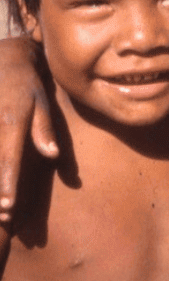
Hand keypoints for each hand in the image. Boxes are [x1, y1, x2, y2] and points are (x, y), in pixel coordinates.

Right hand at [0, 37, 57, 221]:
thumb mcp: (41, 102)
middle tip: (4, 217)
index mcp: (11, 123)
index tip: (8, 206)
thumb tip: (52, 154)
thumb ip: (44, 129)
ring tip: (0, 211)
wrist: (2, 63)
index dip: (7, 184)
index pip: (9, 159)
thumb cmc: (26, 86)